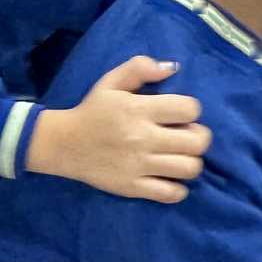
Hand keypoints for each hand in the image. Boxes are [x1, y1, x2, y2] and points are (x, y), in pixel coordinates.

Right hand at [25, 57, 208, 203]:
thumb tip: (173, 67)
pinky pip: (171, 193)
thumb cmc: (92, 110)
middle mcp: (142, 138)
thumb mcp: (110, 82)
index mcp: (137, 109)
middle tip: (184, 136)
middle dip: (197, 137)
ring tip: (177, 157)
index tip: (178, 114)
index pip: (189, 109)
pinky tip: (169, 178)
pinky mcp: (132, 187)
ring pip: (190, 168)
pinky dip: (177, 189)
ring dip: (190, 161)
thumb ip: (139, 68)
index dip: (190, 110)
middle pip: (197, 142)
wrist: (63, 144)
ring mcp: (138, 165)